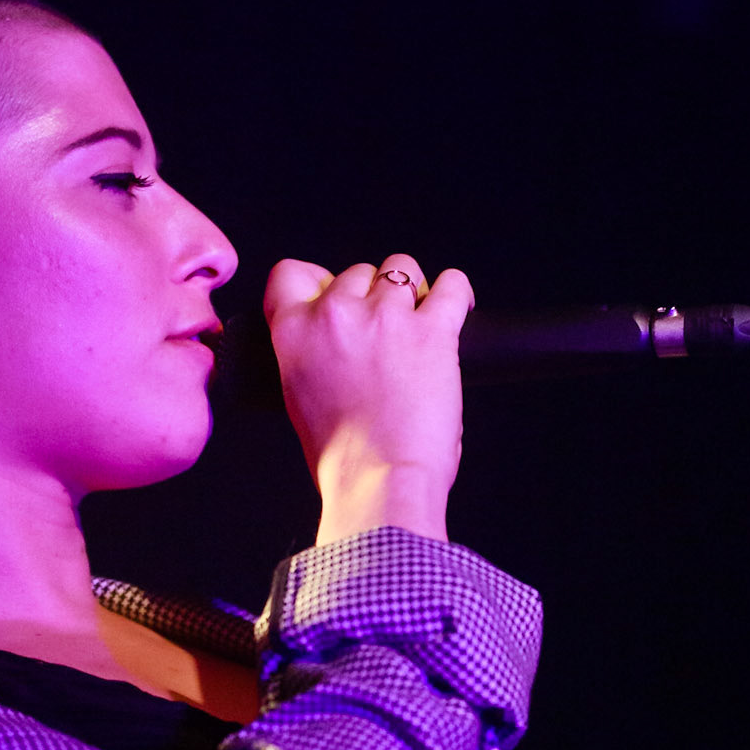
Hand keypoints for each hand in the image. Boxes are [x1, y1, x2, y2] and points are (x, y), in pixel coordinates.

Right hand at [264, 255, 472, 543]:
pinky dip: (456, 292)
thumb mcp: (299, 399)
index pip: (291, 273)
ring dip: (412, 291)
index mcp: (294, 334)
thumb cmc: (343, 460)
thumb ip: (312, 357)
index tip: (336, 297)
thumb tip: (339, 346)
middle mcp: (336, 315)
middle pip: (357, 271)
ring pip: (402, 267)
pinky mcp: (433, 329)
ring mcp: (386, 317)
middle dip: (372, 296)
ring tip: (421, 321)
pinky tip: (458, 309)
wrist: (379, 483)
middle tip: (386, 332)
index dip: (318, 281)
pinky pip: (451, 285)